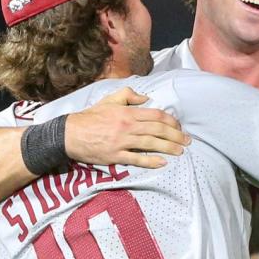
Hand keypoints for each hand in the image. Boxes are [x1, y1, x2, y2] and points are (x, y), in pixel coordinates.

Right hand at [63, 87, 188, 168]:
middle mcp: (127, 126)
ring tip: (180, 151)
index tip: (179, 127)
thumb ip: (128, 95)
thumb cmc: (90, 117)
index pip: (155, 115)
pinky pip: (137, 159)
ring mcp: (122, 142)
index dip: (170, 121)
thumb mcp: (108, 100)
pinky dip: (151, 161)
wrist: (70, 134)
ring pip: (151, 144)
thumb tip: (146, 98)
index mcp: (127, 112)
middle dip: (175, 136)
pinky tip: (162, 162)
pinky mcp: (115, 156)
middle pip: (158, 130)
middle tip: (187, 141)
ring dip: (168, 148)